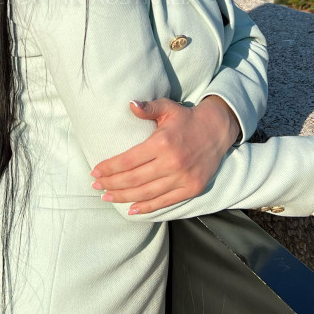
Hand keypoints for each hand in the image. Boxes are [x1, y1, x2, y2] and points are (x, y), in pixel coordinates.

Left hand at [90, 95, 241, 215]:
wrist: (218, 130)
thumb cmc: (187, 118)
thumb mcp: (168, 108)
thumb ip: (148, 108)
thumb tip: (130, 104)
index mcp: (162, 143)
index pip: (128, 160)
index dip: (109, 168)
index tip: (95, 171)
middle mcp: (172, 163)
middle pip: (134, 179)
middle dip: (111, 184)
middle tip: (96, 186)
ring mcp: (183, 178)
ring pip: (146, 193)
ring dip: (124, 197)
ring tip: (107, 197)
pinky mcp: (192, 188)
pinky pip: (165, 201)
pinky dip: (147, 207)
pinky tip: (131, 209)